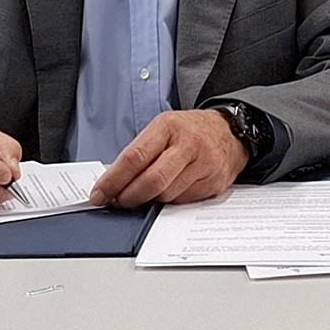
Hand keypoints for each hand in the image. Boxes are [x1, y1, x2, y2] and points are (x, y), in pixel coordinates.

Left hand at [88, 109, 247, 208]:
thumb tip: (112, 182)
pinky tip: (168, 192)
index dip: (113, 180)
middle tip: (117, 202)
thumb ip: (140, 152)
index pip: (135, 157)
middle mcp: (188, 144)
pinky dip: (170, 202)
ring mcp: (204, 164)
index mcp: (169, 126)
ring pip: (167, 195)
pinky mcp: (214, 182)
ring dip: (149, 200)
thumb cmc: (190, 131)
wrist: (230, 132)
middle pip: (152, 180)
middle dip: (129, 197)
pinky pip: (183, 201)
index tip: (99, 194)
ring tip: (143, 195)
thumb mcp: (163, 129)